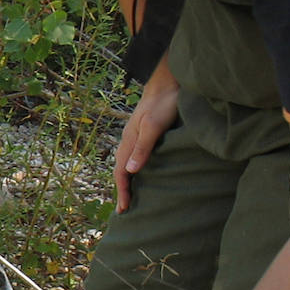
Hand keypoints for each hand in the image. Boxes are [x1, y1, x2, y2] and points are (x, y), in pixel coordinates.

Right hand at [114, 59, 179, 212]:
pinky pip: (136, 156)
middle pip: (121, 170)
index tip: (124, 208)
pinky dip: (136, 168)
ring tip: (131, 194)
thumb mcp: (153, 125)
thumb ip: (143, 147)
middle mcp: (129, 140)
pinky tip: (143, 171)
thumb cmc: (164, 102)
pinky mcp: (147, 132)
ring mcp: (137, 136)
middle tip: (124, 208)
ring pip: (127, 163)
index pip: (120, 172)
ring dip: (128, 180)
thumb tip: (130, 171)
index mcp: (128, 141)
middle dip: (122, 189)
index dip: (122, 191)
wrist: (169, 81)